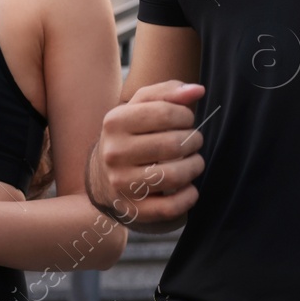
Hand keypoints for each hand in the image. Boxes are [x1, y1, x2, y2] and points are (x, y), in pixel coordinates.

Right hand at [89, 81, 205, 230]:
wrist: (102, 176)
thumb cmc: (130, 135)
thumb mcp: (140, 107)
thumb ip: (169, 92)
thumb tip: (197, 90)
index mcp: (115, 121)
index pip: (165, 113)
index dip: (186, 116)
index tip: (187, 121)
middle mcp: (114, 152)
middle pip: (173, 145)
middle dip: (194, 141)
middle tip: (193, 142)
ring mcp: (121, 183)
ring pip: (174, 176)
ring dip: (194, 167)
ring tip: (194, 162)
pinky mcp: (132, 209)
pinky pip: (170, 207)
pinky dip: (188, 197)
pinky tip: (189, 187)